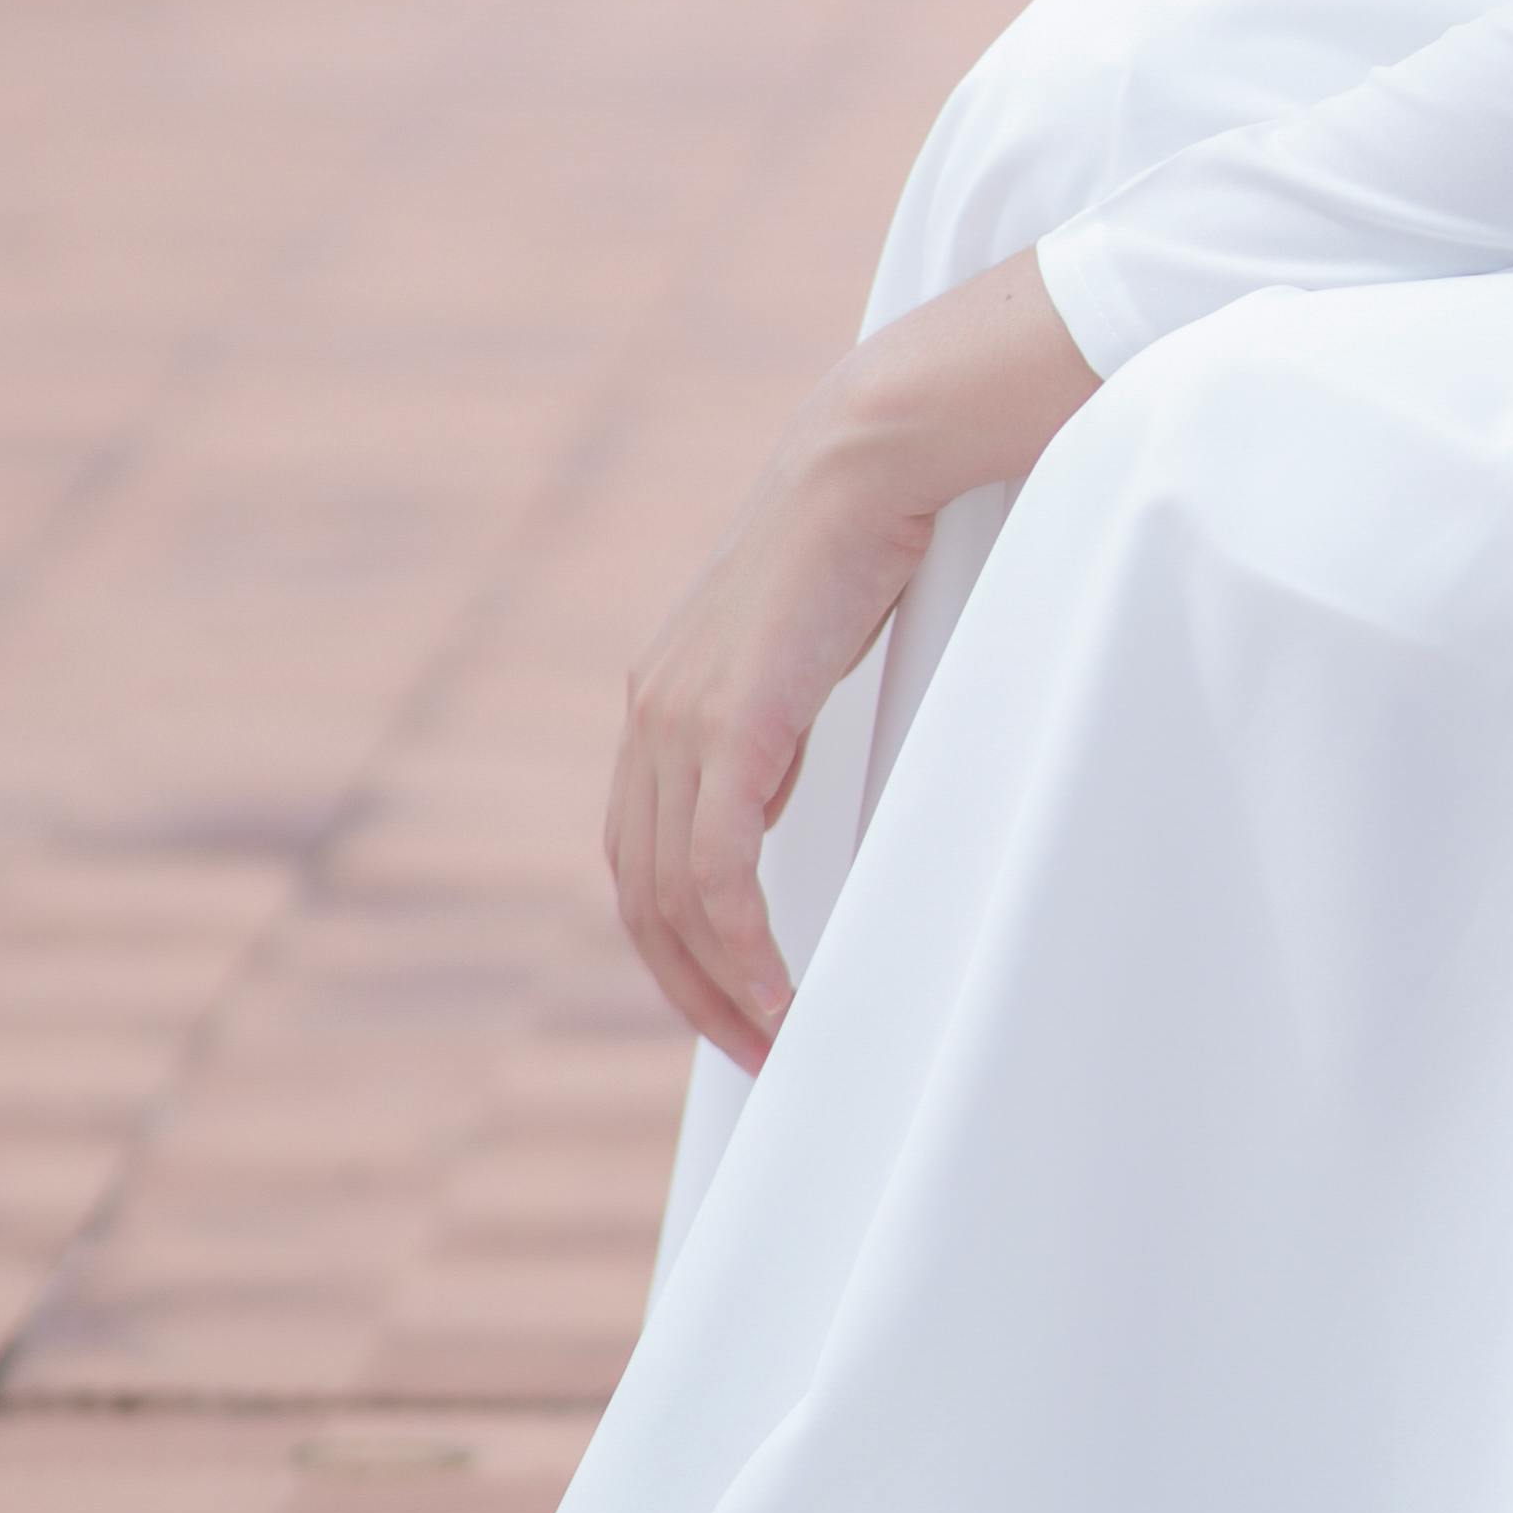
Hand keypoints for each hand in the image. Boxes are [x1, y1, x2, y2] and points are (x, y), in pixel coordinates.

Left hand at [606, 253, 1094, 1069]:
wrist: (873, 458)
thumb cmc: (863, 544)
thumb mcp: (800, 657)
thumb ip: (771, 730)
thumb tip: (772, 799)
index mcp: (661, 701)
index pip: (642, 854)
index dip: (679, 943)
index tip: (738, 1002)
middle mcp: (650, 715)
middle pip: (640, 894)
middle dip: (691, 989)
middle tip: (755, 1055)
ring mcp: (678, 720)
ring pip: (668, 897)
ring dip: (717, 986)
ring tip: (776, 1039)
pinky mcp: (727, 725)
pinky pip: (713, 872)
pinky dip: (741, 946)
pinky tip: (781, 991)